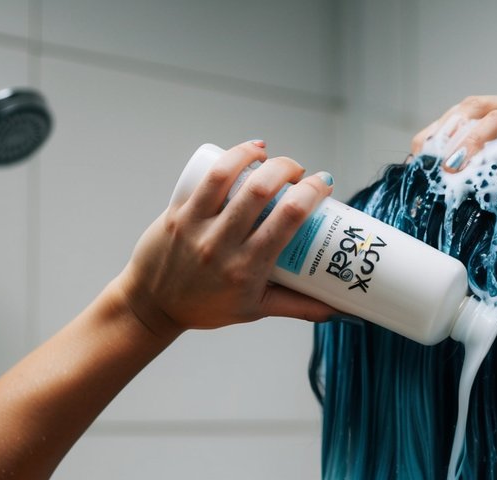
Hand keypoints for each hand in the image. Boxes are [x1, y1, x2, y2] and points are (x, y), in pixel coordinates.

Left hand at [118, 141, 336, 338]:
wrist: (154, 306)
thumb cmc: (208, 307)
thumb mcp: (258, 310)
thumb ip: (301, 307)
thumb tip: (343, 307)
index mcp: (247, 269)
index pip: (287, 220)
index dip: (312, 193)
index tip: (323, 183)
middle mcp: (221, 246)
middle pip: (261, 191)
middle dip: (287, 169)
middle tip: (299, 172)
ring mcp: (196, 227)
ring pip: (229, 176)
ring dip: (255, 156)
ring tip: (269, 154)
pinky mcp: (177, 213)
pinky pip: (205, 178)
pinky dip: (229, 158)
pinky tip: (246, 151)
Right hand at [410, 94, 496, 202]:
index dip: (473, 140)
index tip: (454, 167)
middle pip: (476, 107)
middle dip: (450, 135)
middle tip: (433, 168)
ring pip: (465, 110)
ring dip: (441, 132)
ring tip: (422, 161)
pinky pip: (465, 121)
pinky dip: (444, 135)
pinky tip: (428, 156)